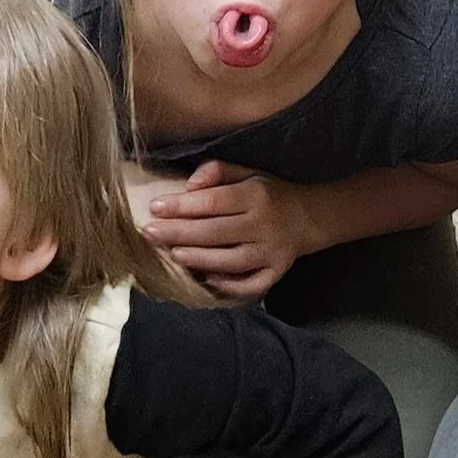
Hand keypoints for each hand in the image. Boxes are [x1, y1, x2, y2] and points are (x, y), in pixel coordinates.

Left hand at [141, 162, 311, 301]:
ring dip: (199, 259)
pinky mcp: (275, 273)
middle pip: (216, 232)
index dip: (182, 206)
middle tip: (148, 233)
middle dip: (179, 233)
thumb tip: (189, 185)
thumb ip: (217, 171)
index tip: (155, 208)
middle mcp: (264, 225)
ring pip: (230, 261)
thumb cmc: (268, 194)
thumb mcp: (247, 172)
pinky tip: (206, 279)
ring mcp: (271, 253)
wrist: (308, 217)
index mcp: (256, 195)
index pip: (214, 201)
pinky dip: (228, 286)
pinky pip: (250, 286)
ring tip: (172, 255)